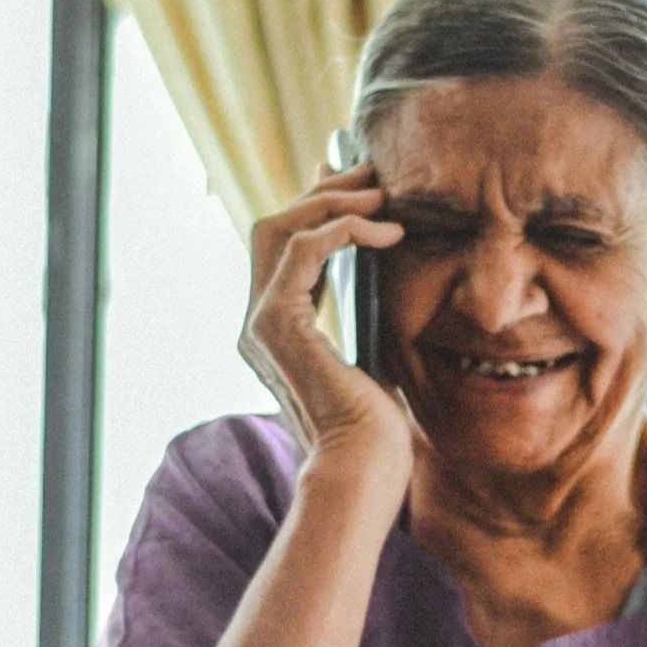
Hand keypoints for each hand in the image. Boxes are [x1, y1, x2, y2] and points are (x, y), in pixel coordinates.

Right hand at [240, 162, 410, 473]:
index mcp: (278, 328)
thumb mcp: (375, 350)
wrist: (363, 472)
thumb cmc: (376, 429)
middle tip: (376, 174)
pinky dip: (344, 229)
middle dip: (325, 192)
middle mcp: (258, 321)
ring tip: (385, 195)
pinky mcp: (277, 325)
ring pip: (279, 228)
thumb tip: (387, 263)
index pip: (284, 246)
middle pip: (273, 226)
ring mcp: (260, 322)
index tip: (362, 184)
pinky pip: (303, 249)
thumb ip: (368, 308)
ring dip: (334, 202)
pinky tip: (387, 233)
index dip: (318, 205)